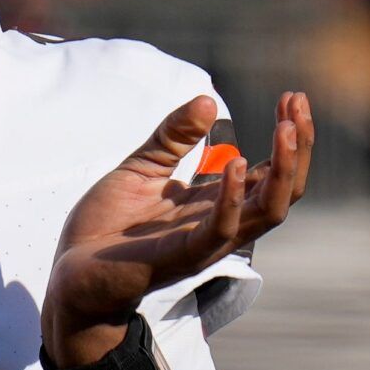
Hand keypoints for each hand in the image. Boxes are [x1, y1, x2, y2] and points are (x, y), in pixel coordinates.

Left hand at [42, 91, 313, 369]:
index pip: (270, 173)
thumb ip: (173, 137)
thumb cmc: (109, 227)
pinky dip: (232, 199)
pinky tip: (238, 164)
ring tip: (285, 127)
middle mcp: (221, 225)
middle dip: (297, 147)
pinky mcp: (181, 256)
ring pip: (268, 212)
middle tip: (298, 103)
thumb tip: (208, 100)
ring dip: (282, 169)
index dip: (287, 137)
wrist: (71, 272)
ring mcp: (205, 243)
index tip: (292, 96)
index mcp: (215, 205)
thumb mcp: (142, 167)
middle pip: (283, 191)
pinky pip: (220, 230)